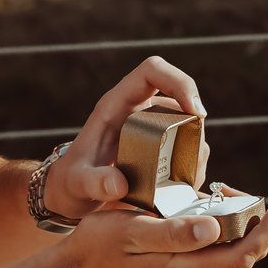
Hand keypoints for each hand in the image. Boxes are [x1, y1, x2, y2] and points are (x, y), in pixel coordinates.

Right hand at [40, 194, 267, 267]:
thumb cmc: (99, 248)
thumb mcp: (132, 231)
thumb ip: (174, 232)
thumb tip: (215, 227)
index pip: (245, 253)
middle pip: (243, 253)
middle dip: (254, 221)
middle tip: (236, 188)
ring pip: (229, 253)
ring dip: (236, 223)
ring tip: (222, 192)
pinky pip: (212, 253)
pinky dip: (219, 229)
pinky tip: (205, 207)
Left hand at [41, 56, 204, 221]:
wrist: (72, 195)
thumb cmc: (71, 183)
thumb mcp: (78, 184)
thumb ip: (94, 183)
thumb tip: (119, 184)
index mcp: (116, 106)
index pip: (152, 71)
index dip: (178, 82)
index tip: (194, 111)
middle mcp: (136, 110)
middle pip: (178, 93)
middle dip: (194, 119)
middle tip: (195, 153)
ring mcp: (150, 127)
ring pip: (187, 120)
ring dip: (196, 145)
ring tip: (188, 175)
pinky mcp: (159, 146)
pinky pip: (186, 144)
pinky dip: (193, 162)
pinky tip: (183, 183)